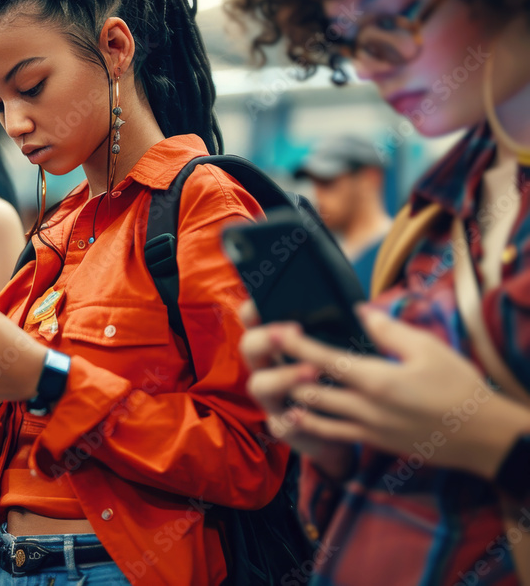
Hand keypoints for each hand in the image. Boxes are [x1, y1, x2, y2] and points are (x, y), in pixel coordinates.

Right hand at [239, 300, 355, 480]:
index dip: (253, 309)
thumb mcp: (340, 349)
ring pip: (260, 385)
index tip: (261, 302)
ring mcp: (273, 399)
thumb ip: (343, 330)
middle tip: (288, 333)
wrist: (352, 427)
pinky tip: (305, 413)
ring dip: (282, 377)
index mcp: (279, 344)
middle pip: (249, 348)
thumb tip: (363, 308)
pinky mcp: (286, 427)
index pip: (254, 319)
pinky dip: (291, 420)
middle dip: (264, 339)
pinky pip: (281, 424)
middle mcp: (269, 367)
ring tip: (312, 371)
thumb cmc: (344, 379)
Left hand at [280, 305, 529, 480]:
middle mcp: (364, 407)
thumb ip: (389, 329)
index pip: (323, 359)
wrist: (481, 436)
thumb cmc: (458, 387)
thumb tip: (360, 310)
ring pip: (312, 415)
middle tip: (269, 356)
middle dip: (284, 372)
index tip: (276, 331)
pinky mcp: (371, 442)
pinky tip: (292, 413)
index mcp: (376, 380)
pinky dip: (307, 423)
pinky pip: (330, 435)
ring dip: (291, 397)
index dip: (295, 344)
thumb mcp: (428, 348)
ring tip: (276, 379)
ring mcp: (366, 428)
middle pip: (308, 390)